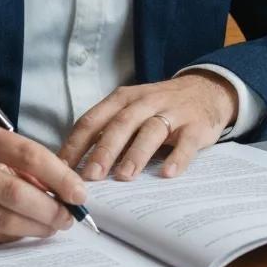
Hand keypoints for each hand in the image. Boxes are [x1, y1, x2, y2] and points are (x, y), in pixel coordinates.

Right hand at [0, 123, 87, 244]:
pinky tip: (24, 232)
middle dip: (50, 208)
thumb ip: (17, 161)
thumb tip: (58, 187)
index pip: (27, 155)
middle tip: (69, 216)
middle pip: (16, 192)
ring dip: (35, 226)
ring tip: (53, 226)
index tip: (78, 191)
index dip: (58, 175)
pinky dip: (11, 236)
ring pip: (2, 219)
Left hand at [58, 72, 238, 181]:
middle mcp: (145, 102)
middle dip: (104, 150)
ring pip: (151, 130)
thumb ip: (108, 132)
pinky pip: (186, 142)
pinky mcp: (195, 126)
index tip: (62, 168)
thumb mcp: (131, 110)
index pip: (93, 119)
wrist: (205, 90)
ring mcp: (172, 112)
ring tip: (124, 176)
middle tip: (91, 175)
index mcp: (123, 99)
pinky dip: (177, 158)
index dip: (76, 143)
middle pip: (121, 124)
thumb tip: (76, 168)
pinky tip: (167, 173)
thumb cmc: (159, 107)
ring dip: (136, 153)